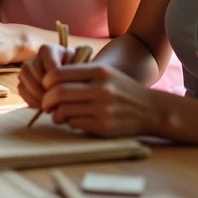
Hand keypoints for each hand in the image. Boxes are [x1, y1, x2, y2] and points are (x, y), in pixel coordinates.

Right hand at [18, 43, 73, 109]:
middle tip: (53, 98)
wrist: (73, 84)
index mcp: (50, 50)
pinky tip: (42, 106)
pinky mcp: (24, 82)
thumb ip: (76, 68)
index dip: (54, 74)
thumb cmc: (78, 75)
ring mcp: (28, 69)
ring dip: (35, 93)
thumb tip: (70, 74)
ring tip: (48, 103)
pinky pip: (21, 88)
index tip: (64, 87)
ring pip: (23, 77)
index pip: (46, 57)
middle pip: (30, 67)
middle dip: (41, 85)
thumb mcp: (80, 69)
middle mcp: (36, 57)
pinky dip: (30, 99)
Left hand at [40, 62, 161, 136]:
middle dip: (46, 100)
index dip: (46, 81)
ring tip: (58, 114)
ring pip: (64, 110)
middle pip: (59, 93)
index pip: (59, 73)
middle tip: (45, 104)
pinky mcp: (103, 126)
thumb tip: (48, 81)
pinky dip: (69, 122)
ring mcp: (103, 109)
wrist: (151, 110)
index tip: (45, 86)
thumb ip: (80, 73)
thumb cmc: (122, 89)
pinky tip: (73, 120)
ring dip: (56, 114)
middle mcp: (101, 89)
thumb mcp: (105, 73)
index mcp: (99, 72)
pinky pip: (74, 123)